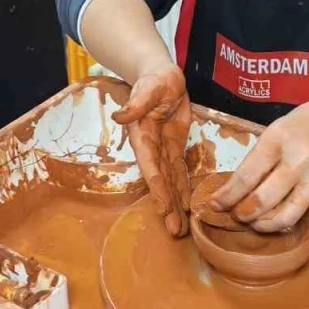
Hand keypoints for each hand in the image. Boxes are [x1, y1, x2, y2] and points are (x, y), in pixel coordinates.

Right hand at [113, 66, 192, 236]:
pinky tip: (189, 208)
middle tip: (176, 232)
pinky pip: (180, 172)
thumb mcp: (149, 88)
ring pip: (171, 182)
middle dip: (168, 206)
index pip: (151, 167)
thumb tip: (120, 116)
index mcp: (143, 137)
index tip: (164, 209)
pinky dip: (184, 189)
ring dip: (176, 205)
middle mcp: (152, 149)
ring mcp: (164, 150)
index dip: (158, 188)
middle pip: (161, 182)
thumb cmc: (154, 80)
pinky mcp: (175, 148)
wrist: (162, 76)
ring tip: (182, 230)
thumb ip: (137, 104)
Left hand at [210, 96, 308, 232]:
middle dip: (243, 213)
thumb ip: (262, 155)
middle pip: (263, 199)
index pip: (247, 174)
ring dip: (264, 223)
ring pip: (285, 214)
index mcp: (280, 136)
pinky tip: (278, 212)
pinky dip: (286, 214)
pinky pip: (302, 208)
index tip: (215, 203)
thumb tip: (237, 186)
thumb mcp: (280, 127)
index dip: (228, 194)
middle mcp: (300, 157)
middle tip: (234, 216)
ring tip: (254, 222)